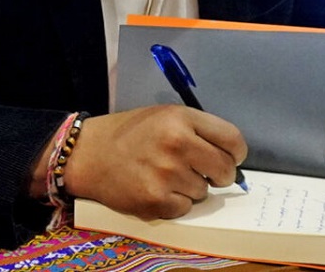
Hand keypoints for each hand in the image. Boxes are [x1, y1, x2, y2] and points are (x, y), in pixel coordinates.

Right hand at [41, 105, 247, 218]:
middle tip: (203, 171)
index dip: (236, 152)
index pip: (233, 140)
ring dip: (192, 188)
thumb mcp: (165, 116)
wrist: (88, 154)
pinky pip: (185, 208)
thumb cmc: (129, 133)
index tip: (230, 157)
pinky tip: (157, 189)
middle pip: (225, 169)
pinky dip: (176, 203)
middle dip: (220, 174)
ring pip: (205, 192)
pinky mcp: (155, 200)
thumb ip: (198, 129)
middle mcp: (177, 144)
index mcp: (182, 119)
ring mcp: (166, 174)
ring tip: (167, 176)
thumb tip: (230, 155)